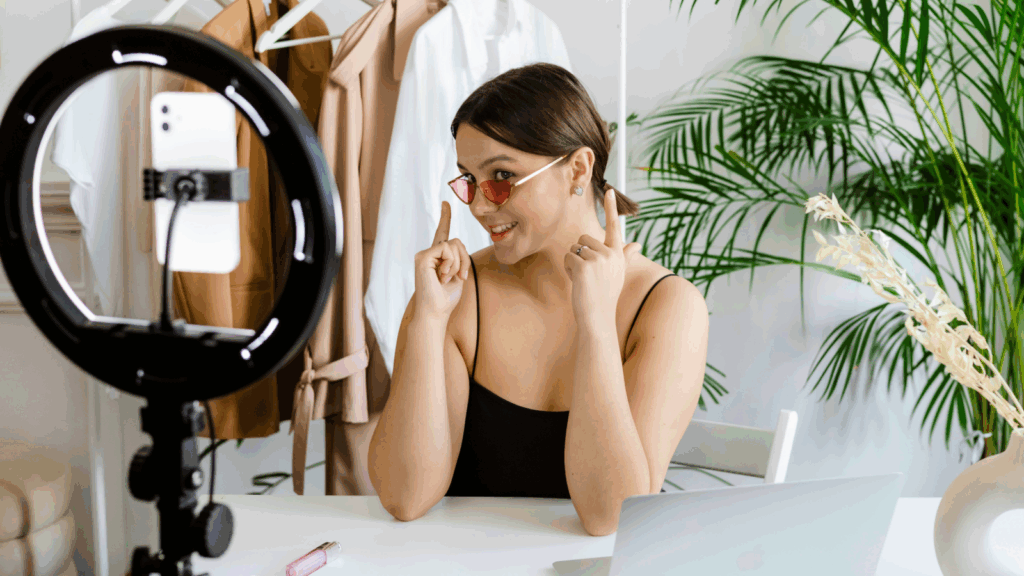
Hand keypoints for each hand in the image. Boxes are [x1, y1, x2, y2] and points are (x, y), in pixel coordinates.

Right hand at [412, 201, 470, 321]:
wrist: (435, 312)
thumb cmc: (446, 298)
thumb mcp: (458, 274)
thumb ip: (459, 257)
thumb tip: (456, 245)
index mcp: (438, 257)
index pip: (443, 233)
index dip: (445, 217)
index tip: (446, 202)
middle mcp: (430, 254)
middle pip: (457, 241)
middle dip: (465, 260)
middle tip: (458, 277)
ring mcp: (425, 255)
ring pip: (454, 245)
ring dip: (458, 264)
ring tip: (447, 278)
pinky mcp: (422, 257)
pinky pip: (446, 249)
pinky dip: (451, 264)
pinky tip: (442, 276)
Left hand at [564, 189, 641, 328]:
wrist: (598, 317)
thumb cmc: (605, 295)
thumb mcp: (617, 272)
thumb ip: (625, 255)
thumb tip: (637, 245)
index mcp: (617, 253)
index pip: (613, 226)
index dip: (610, 208)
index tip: (609, 190)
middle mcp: (610, 254)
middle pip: (583, 239)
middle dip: (580, 254)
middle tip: (588, 274)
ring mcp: (598, 259)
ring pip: (573, 248)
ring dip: (573, 263)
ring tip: (584, 279)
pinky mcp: (585, 266)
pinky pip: (567, 258)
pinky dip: (568, 270)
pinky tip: (577, 282)